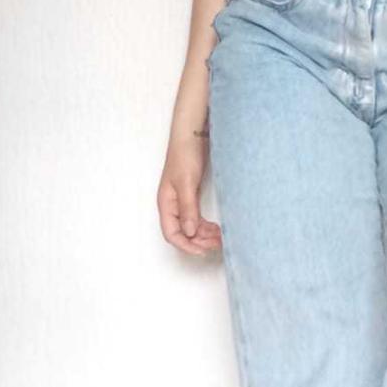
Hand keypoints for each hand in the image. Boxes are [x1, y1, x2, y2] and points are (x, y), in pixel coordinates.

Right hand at [157, 135, 221, 256]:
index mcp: (166, 203)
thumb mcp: (186, 183)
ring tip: (220, 237)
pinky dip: (206, 225)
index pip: (171, 233)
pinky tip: (217, 228)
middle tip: (217, 244)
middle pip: (182, 233)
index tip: (202, 251)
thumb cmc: (185, 155)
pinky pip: (197, 218)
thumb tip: (189, 232)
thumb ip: (187, 208)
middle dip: (198, 241)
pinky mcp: (192, 196)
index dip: (185, 245)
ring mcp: (182, 201)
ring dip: (204, 235)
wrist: (193, 135)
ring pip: (191, 227)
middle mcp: (173, 205)